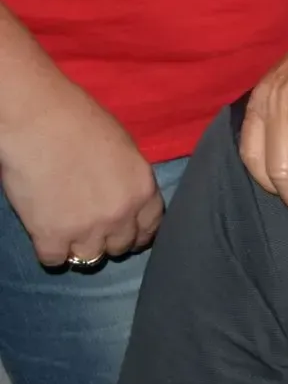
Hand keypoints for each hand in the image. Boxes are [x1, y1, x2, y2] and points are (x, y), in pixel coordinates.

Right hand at [0, 75, 161, 266]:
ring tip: (68, 231)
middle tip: (91, 228)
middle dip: (108, 240)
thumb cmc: (81, 123)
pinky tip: (46, 234)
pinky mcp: (51, 237)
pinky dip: (50, 251)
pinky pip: (55, 261)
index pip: (150, 228)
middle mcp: (121, 214)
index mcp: (143, 190)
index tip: (127, 235)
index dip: (137, 233)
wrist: (40, 122)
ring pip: (90, 259)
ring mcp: (87, 229)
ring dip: (79, 248)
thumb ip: (130, 181)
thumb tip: (126, 198)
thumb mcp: (125, 151)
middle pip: (120, 247)